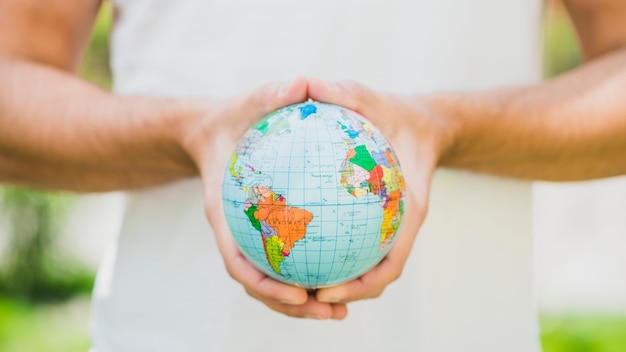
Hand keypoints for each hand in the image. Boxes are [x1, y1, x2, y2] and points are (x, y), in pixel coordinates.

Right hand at [180, 77, 347, 319]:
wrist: (215, 131)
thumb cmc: (232, 118)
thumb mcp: (248, 100)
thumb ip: (272, 93)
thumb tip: (303, 82)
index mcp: (224, 213)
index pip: (237, 260)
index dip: (264, 284)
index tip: (296, 294)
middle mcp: (236, 232)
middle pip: (259, 282)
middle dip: (293, 306)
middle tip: (330, 312)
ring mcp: (250, 235)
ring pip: (274, 279)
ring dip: (304, 301)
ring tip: (340, 310)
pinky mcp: (266, 231)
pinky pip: (286, 258)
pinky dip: (309, 271)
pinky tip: (345, 270)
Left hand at [308, 79, 450, 303]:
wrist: (421, 121)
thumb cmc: (397, 111)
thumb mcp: (372, 96)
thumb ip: (345, 92)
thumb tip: (308, 83)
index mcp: (410, 208)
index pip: (392, 261)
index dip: (363, 284)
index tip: (328, 291)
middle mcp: (402, 223)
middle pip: (377, 275)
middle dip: (345, 293)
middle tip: (307, 300)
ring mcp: (391, 224)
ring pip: (368, 266)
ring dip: (340, 281)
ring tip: (299, 287)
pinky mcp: (378, 219)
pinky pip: (357, 242)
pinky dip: (335, 253)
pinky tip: (300, 247)